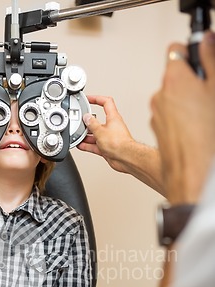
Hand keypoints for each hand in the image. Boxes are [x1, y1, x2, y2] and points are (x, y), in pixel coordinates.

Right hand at [78, 95, 135, 173]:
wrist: (125, 158)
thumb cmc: (119, 143)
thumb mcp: (100, 130)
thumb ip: (92, 123)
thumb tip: (87, 117)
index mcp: (113, 117)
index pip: (106, 102)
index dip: (97, 98)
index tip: (88, 98)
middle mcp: (112, 126)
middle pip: (98, 120)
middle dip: (88, 122)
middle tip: (81, 122)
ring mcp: (109, 137)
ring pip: (96, 134)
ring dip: (87, 135)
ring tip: (79, 136)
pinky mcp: (107, 147)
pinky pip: (95, 144)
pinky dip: (88, 145)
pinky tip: (81, 145)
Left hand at [151, 31, 214, 203]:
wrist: (192, 169)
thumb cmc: (205, 134)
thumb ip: (210, 59)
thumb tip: (206, 39)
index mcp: (175, 80)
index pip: (176, 51)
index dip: (189, 55)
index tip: (199, 60)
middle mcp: (159, 95)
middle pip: (174, 78)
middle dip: (189, 82)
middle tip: (206, 93)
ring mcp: (155, 112)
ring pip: (171, 97)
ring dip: (184, 101)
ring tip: (201, 116)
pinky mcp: (156, 128)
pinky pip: (168, 115)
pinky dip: (178, 117)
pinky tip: (193, 128)